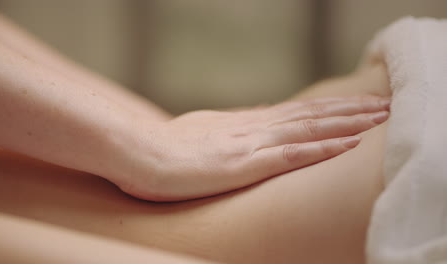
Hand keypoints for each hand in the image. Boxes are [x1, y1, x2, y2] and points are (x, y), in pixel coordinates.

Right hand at [121, 95, 389, 200]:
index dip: (328, 108)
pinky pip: (292, 155)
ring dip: (347, 123)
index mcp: (243, 123)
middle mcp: (253, 127)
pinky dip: (323, 148)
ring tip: (379, 116)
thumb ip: (233, 127)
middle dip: (349, 109)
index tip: (355, 105)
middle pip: (310, 114)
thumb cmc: (165, 148)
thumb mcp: (204, 131)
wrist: (139, 152)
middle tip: (382, 103)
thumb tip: (257, 117)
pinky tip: (349, 145)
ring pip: (309, 128)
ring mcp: (250, 144)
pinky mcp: (243, 164)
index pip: (296, 112)